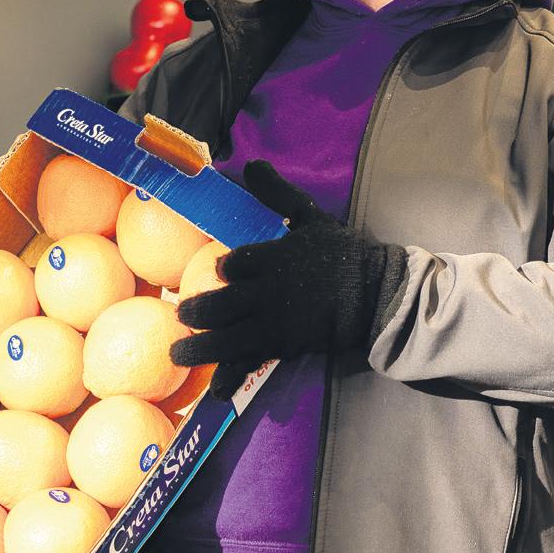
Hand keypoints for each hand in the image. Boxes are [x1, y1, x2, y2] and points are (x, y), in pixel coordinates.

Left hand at [172, 161, 404, 400]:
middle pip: (222, 304)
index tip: (217, 272)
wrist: (377, 296)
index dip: (222, 269)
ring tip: (176, 354)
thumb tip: (251, 164)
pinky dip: (232, 376)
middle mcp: (269, 292)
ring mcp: (275, 323)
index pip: (237, 264)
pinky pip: (252, 362)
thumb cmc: (344, 255)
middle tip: (180, 315)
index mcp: (274, 258)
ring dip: (200, 349)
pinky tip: (216, 389)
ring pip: (228, 338)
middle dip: (196, 312)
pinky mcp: (285, 346)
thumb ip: (278, 194)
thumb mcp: (311, 217)